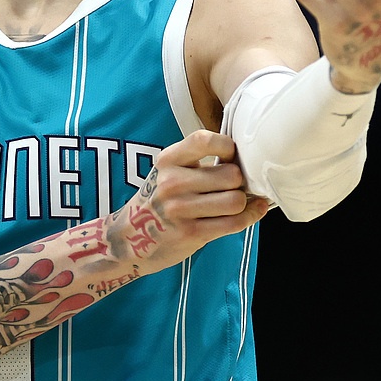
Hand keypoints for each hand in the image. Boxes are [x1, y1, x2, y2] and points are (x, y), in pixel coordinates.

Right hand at [106, 130, 270, 273]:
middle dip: (239, 182)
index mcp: (168, 160)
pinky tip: (251, 212)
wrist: (129, 239)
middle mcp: (172, 182)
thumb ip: (199, 161)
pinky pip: (234, 223)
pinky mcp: (191, 233)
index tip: (230, 157)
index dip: (227, 147)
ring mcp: (180, 209)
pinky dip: (250, 216)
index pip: (204, 140)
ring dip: (243, 202)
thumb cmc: (160, 201)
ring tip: (235, 202)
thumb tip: (245, 159)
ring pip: (236, 200)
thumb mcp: (169, 173)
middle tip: (233, 187)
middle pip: (231, 174)